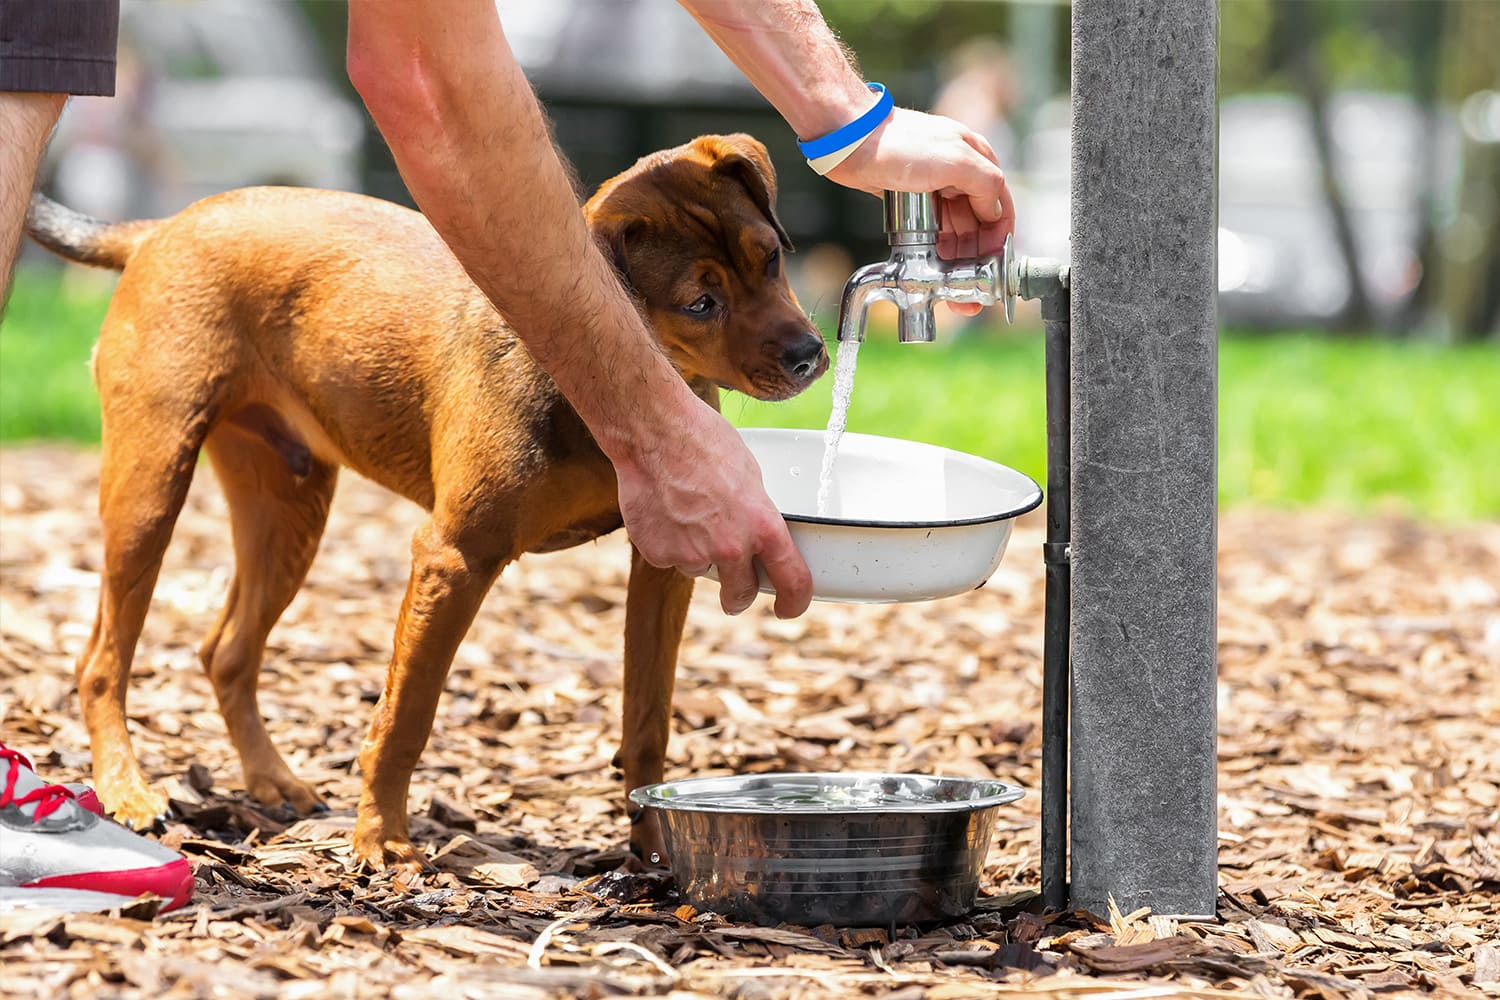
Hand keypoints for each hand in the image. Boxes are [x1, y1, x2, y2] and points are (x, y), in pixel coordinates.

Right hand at [614, 394, 812, 618]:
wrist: (654, 433)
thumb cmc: (704, 442)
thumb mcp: (749, 476)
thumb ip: (755, 514)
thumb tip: (756, 533)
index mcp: (762, 526)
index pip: (792, 579)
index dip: (795, 601)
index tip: (788, 608)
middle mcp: (730, 547)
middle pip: (741, 593)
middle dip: (739, 595)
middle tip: (734, 590)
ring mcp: (691, 554)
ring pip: (700, 569)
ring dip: (697, 554)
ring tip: (685, 511)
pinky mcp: (658, 553)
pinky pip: (669, 558)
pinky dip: (668, 543)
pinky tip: (663, 511)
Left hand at [826, 108, 1015, 315]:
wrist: (850, 140)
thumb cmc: (898, 144)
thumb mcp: (954, 160)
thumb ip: (984, 184)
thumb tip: (996, 212)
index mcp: (976, 158)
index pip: (1000, 204)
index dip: (1000, 238)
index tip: (995, 267)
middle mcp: (959, 173)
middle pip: (979, 223)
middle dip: (978, 257)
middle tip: (974, 289)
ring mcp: (935, 186)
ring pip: (956, 229)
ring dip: (959, 259)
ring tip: (956, 286)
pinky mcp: (913, 198)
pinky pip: (934, 229)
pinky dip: (939, 249)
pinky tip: (937, 268)